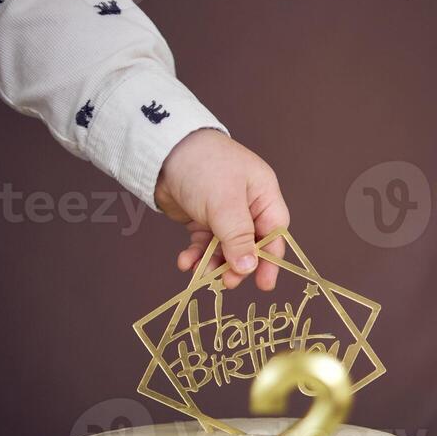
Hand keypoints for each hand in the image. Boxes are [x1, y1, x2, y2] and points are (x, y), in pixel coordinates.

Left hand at [155, 129, 289, 289]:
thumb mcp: (225, 203)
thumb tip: (248, 268)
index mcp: (263, 195)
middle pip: (250, 245)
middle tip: (226, 282)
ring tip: (200, 273)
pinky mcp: (202, 218)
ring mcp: (224, 212)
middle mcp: (247, 205)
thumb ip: (238, 237)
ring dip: (214, 263)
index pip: (274, 233)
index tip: (264, 284)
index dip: (270, 259)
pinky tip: (185, 262)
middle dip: (237, 265)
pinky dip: (197, 255)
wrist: (162, 151)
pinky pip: (205, 243)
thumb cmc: (203, 167)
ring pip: (225, 248)